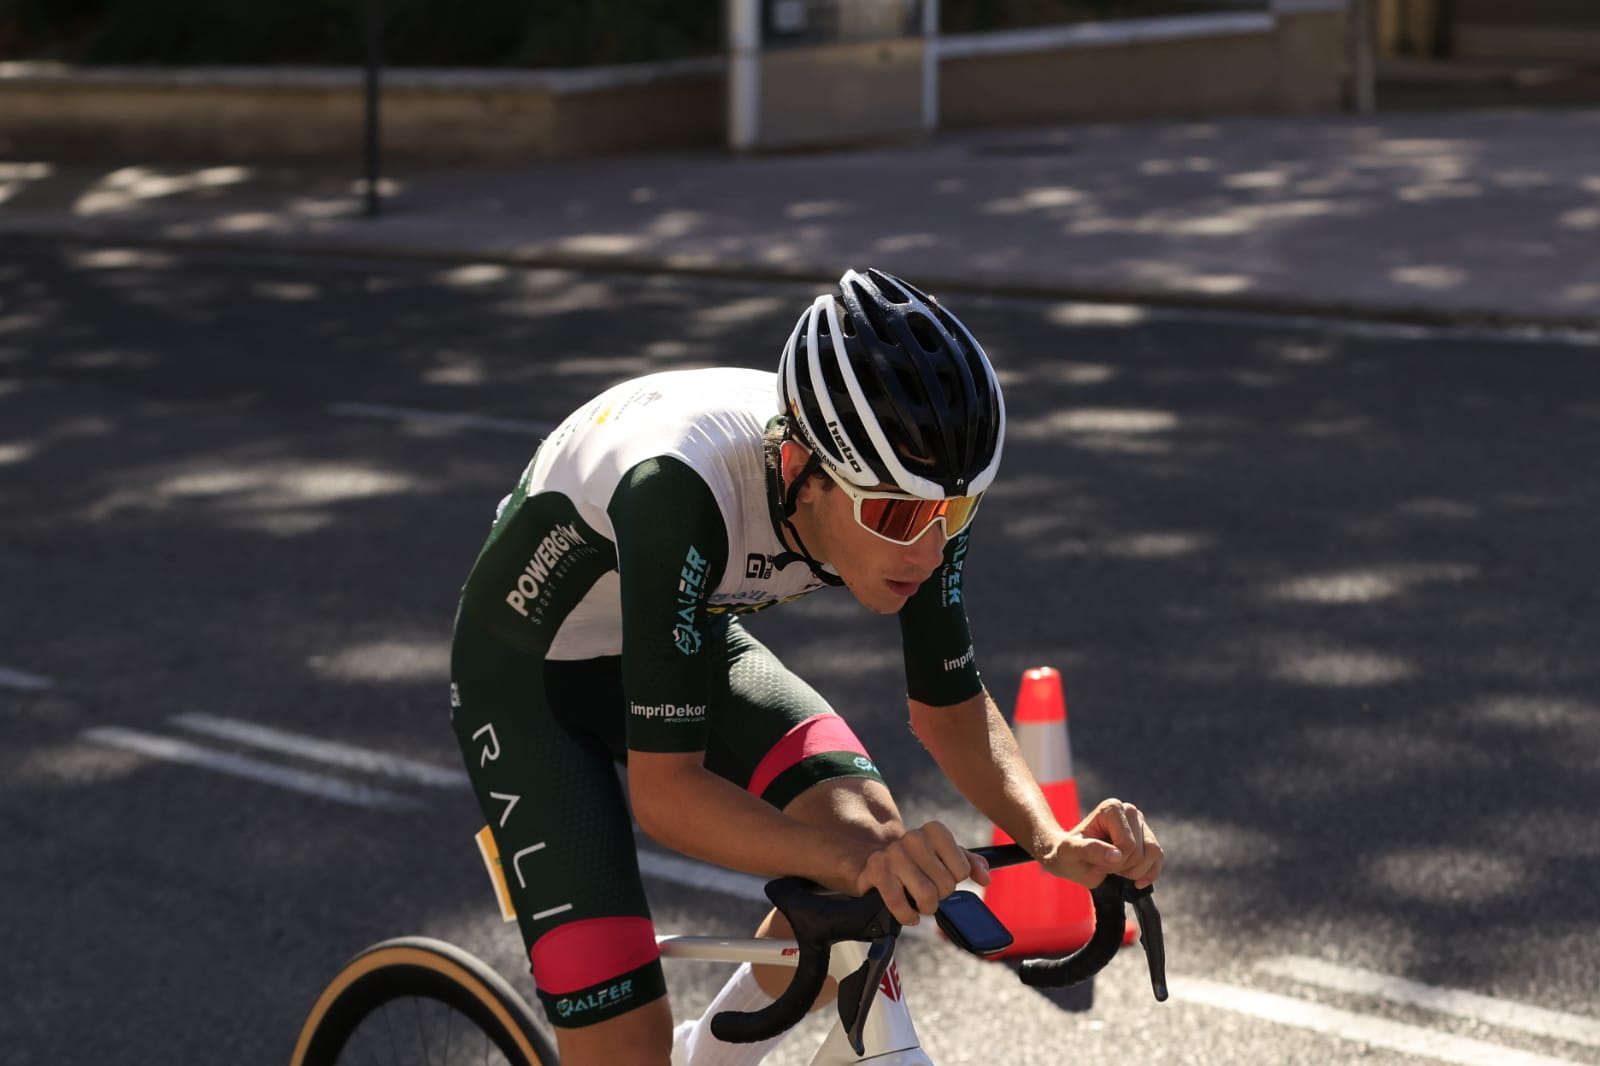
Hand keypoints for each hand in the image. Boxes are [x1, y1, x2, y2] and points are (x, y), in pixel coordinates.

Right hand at [851, 821, 991, 925]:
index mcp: (935, 831)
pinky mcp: (877, 869)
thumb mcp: (946, 856)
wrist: (878, 859)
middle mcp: (914, 838)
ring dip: (925, 907)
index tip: (942, 876)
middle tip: (929, 891)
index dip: (954, 880)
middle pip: (946, 885)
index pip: (963, 870)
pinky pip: (899, 903)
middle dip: (940, 896)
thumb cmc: (919, 860)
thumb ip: (971, 863)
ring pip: (926, 895)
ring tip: (919, 902)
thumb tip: (985, 877)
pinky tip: (909, 915)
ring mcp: (894, 853)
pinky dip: (907, 916)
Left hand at [1040, 798, 1162, 890]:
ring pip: (1153, 854)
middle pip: (1141, 851)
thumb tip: (1117, 855)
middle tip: (1104, 866)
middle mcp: (1129, 810)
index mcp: (1111, 808)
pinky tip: (1136, 882)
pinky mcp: (1147, 837)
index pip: (1127, 844)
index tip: (1096, 862)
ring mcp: (1140, 823)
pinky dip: (1149, 873)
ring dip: (1135, 871)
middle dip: (1123, 867)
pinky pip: (1158, 858)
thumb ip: (1090, 850)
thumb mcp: (1069, 853)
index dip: (1113, 862)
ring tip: (1116, 870)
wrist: (1070, 858)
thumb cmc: (1067, 853)